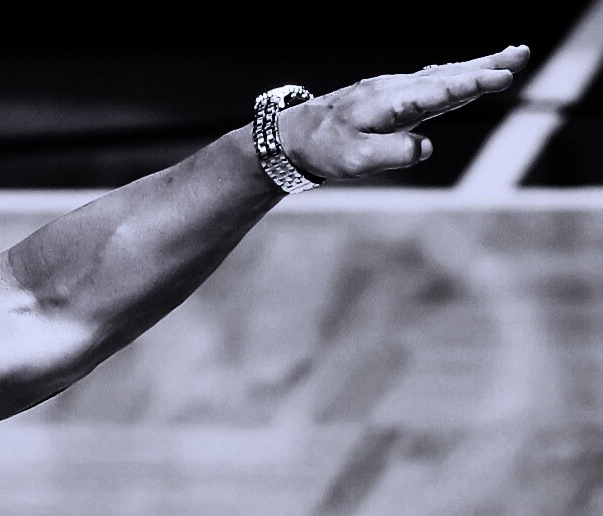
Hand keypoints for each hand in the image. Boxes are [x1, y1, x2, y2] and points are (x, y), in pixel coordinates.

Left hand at [280, 44, 530, 181]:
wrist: (292, 135)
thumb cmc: (323, 149)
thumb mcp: (353, 161)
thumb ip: (390, 155)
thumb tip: (425, 147)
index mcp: (387, 104)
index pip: (435, 93)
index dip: (468, 86)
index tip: (498, 78)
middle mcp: (394, 89)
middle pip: (446, 76)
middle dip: (484, 66)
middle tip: (521, 56)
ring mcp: (394, 89)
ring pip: (443, 74)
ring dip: (478, 65)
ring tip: (513, 56)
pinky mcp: (393, 95)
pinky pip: (432, 81)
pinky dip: (457, 74)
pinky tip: (474, 70)